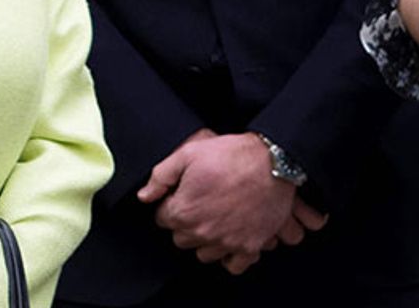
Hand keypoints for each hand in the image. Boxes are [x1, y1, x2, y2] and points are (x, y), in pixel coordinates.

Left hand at [137, 130, 307, 272]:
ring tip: (217, 218)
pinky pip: (233, 265)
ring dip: (207, 239)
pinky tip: (231, 238)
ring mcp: (226, 242)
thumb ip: (161, 176)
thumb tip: (144, 196)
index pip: (162, 219)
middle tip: (201, 203)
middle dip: (187, 222)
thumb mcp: (189, 153)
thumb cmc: (232, 155)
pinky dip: (231, 256)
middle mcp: (202, 232)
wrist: (273, 162)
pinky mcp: (248, 246)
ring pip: (204, 253)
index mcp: (183, 211)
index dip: (172, 203)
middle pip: (181, 238)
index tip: (184, 194)